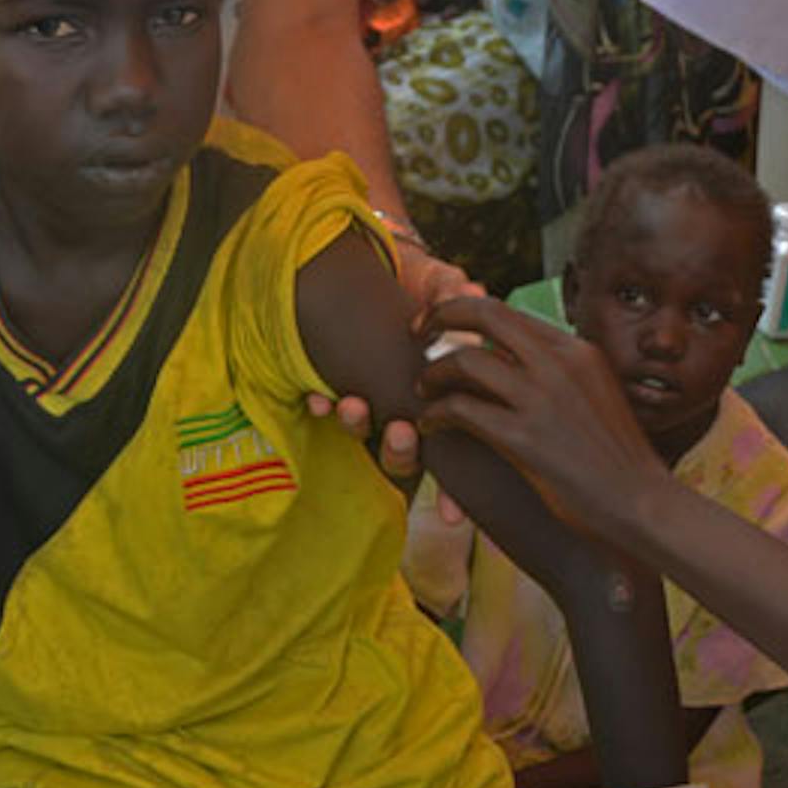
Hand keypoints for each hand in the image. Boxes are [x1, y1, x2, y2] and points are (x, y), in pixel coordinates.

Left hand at [304, 239, 482, 515]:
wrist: (379, 270)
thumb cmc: (424, 285)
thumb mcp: (442, 285)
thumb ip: (454, 291)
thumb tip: (471, 288)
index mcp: (445, 401)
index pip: (451, 457)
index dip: (451, 495)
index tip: (452, 516)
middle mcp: (406, 411)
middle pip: (401, 451)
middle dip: (398, 449)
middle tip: (401, 431)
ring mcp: (372, 399)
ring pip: (363, 430)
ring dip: (357, 423)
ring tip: (352, 405)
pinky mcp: (337, 384)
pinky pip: (326, 406)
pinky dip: (321, 405)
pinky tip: (316, 398)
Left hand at [417, 296, 667, 528]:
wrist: (643, 503)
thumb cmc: (620, 460)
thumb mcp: (599, 394)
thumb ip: (564, 372)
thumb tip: (526, 363)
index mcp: (578, 350)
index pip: (509, 311)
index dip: (467, 312)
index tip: (444, 326)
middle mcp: (560, 363)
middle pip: (484, 314)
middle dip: (440, 316)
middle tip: (418, 332)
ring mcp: (542, 399)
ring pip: (465, 361)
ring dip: (433, 373)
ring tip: (423, 390)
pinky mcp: (524, 438)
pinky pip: (462, 408)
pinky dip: (437, 412)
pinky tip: (432, 424)